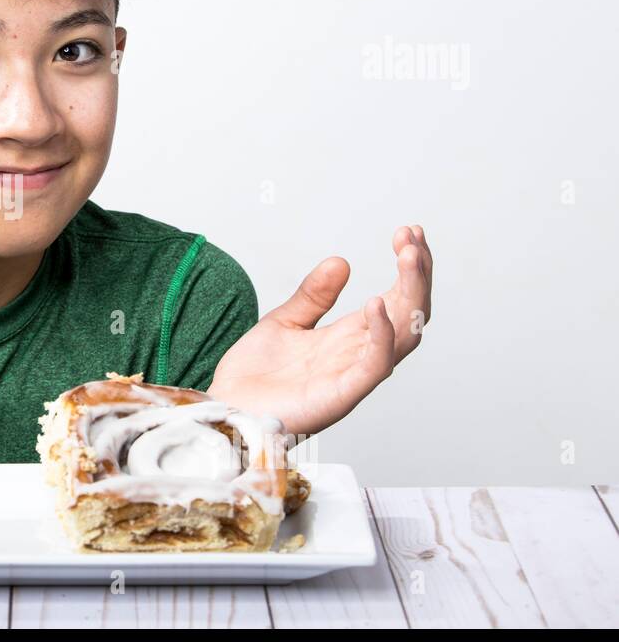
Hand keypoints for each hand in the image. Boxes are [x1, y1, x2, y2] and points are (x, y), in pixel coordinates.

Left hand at [207, 225, 433, 436]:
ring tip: (409, 256)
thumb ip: (313, 296)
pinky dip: (382, 334)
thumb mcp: (284, 321)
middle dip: (417, 274)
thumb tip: (341, 261)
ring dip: (411, 294)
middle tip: (413, 236)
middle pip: (409, 314)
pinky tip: (377, 302)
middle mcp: (358, 355)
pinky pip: (374, 364)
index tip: (408, 232)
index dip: (407, 268)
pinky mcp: (341, 394)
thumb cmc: (255, 377)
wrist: (225, 408)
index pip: (395, 300)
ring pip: (403, 335)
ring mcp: (353, 375)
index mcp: (349, 338)